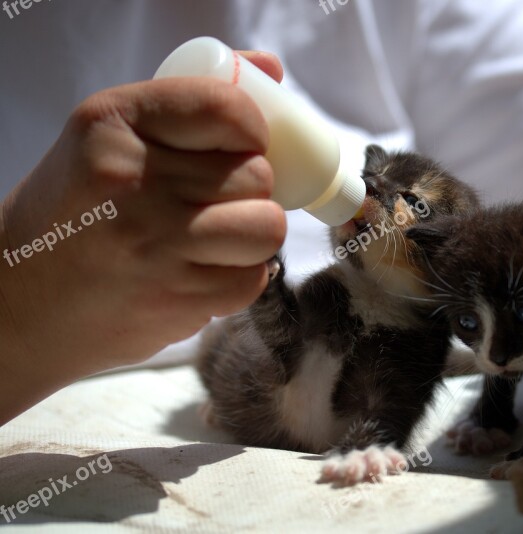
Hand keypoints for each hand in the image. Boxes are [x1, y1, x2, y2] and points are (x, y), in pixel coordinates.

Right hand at [0, 51, 284, 423]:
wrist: (21, 297)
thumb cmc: (79, 210)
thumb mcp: (111, 136)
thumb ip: (191, 99)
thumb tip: (271, 68)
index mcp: (114, 123)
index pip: (228, 109)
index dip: (252, 129)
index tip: (243, 144)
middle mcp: (133, 180)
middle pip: (257, 175)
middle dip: (249, 189)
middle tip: (215, 201)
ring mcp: (156, 243)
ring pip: (267, 227)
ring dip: (253, 234)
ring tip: (216, 236)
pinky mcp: (174, 298)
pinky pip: (253, 278)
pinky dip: (239, 277)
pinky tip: (202, 271)